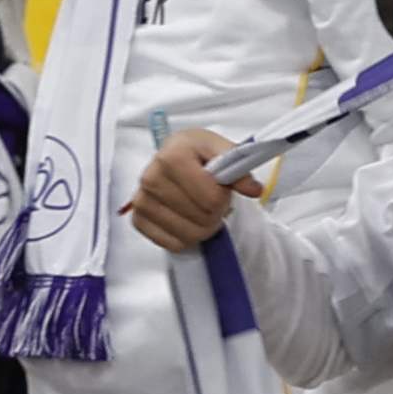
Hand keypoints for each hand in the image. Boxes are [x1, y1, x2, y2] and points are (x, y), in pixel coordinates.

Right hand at [128, 127, 246, 251]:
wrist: (174, 156)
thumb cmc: (196, 152)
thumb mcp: (221, 149)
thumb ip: (239, 166)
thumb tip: (254, 188)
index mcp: (171, 156)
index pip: (211, 199)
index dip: (223, 196)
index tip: (221, 186)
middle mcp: (151, 178)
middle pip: (201, 219)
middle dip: (215, 212)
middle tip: (212, 199)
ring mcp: (141, 201)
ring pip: (188, 235)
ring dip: (203, 227)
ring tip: (200, 208)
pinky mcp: (138, 220)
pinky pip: (173, 245)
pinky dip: (186, 237)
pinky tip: (186, 218)